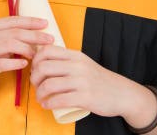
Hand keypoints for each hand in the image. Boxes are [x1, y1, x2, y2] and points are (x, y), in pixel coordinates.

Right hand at [0, 16, 53, 97]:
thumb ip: (7, 37)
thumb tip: (33, 34)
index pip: (11, 20)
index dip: (29, 21)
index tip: (45, 23)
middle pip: (13, 32)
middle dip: (34, 35)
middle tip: (49, 39)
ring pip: (9, 44)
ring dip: (26, 48)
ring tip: (36, 54)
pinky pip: (3, 63)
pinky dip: (16, 62)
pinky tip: (25, 64)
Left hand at [30, 45, 156, 123]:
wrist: (122, 93)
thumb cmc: (98, 79)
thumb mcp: (83, 63)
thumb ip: (67, 60)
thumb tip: (42, 61)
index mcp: (75, 55)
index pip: (47, 51)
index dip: (35, 60)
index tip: (34, 70)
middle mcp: (77, 66)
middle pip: (44, 67)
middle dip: (34, 78)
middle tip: (35, 86)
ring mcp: (81, 82)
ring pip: (50, 84)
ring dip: (39, 93)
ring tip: (40, 98)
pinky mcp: (86, 98)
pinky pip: (60, 100)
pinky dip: (49, 103)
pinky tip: (46, 105)